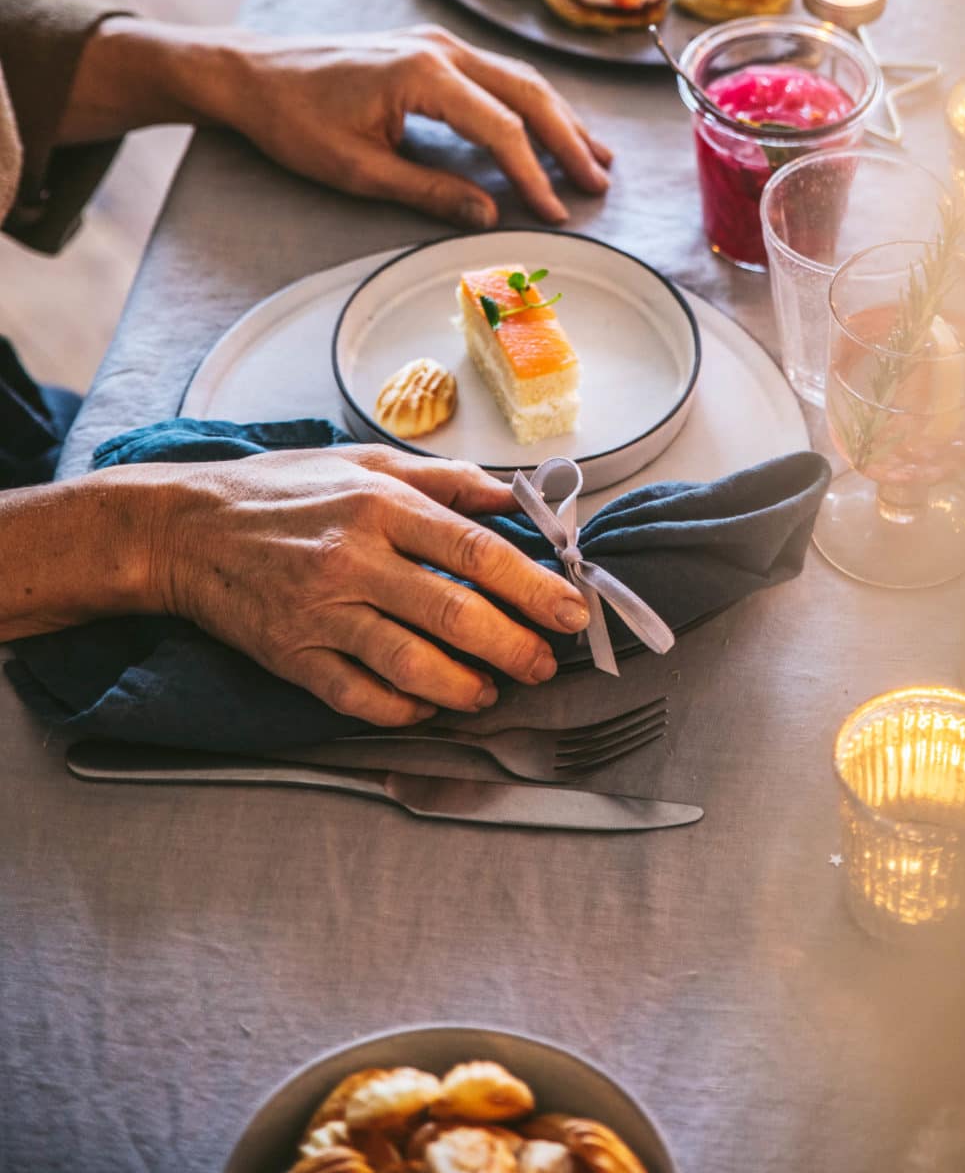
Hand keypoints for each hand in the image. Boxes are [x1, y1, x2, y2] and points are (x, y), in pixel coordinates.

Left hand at [62, 19, 611, 224]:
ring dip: (559, 118)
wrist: (250, 72)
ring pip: (518, 79)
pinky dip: (530, 104)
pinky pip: (497, 75)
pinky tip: (549, 127)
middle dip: (568, 140)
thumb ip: (428, 191)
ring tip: (595, 156)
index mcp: (423, 73)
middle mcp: (440, 48)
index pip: (501, 128)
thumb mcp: (357, 169)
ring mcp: (437, 42)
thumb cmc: (293, 121)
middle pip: (527, 93)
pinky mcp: (430, 48)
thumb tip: (489, 216)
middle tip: (600, 182)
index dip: (534, 174)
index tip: (557, 212)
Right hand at [144, 444, 590, 723]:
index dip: (532, 584)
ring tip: (493, 690)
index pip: (474, 549)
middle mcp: (353, 559)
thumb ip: (446, 480)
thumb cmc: (284, 491)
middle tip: (545, 663)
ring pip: (410, 665)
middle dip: (513, 646)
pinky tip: (429, 706)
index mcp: (379, 505)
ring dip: (464, 686)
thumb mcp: (366, 462)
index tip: (572, 610)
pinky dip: (402, 709)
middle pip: (453, 612)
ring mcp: (320, 614)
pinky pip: (358, 697)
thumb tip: (518, 495)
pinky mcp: (292, 657)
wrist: (185, 529)